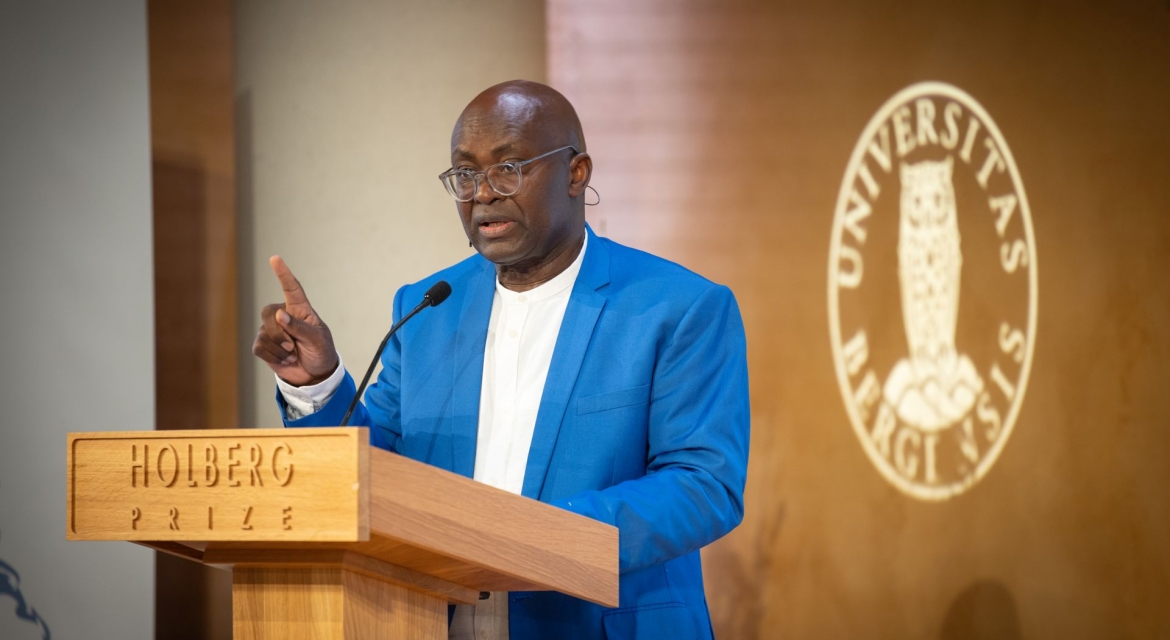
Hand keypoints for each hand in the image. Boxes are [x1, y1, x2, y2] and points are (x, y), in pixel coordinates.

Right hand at [252, 255, 338, 385]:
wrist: (315, 374)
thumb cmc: (320, 352)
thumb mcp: (317, 340)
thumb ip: (299, 327)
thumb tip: (279, 315)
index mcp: (300, 309)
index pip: (291, 288)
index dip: (283, 273)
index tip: (275, 259)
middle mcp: (284, 316)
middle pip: (268, 313)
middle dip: (280, 333)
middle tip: (293, 346)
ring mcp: (272, 330)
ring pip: (264, 333)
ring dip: (280, 349)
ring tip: (293, 354)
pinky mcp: (264, 345)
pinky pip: (259, 347)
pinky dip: (273, 357)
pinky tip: (285, 360)